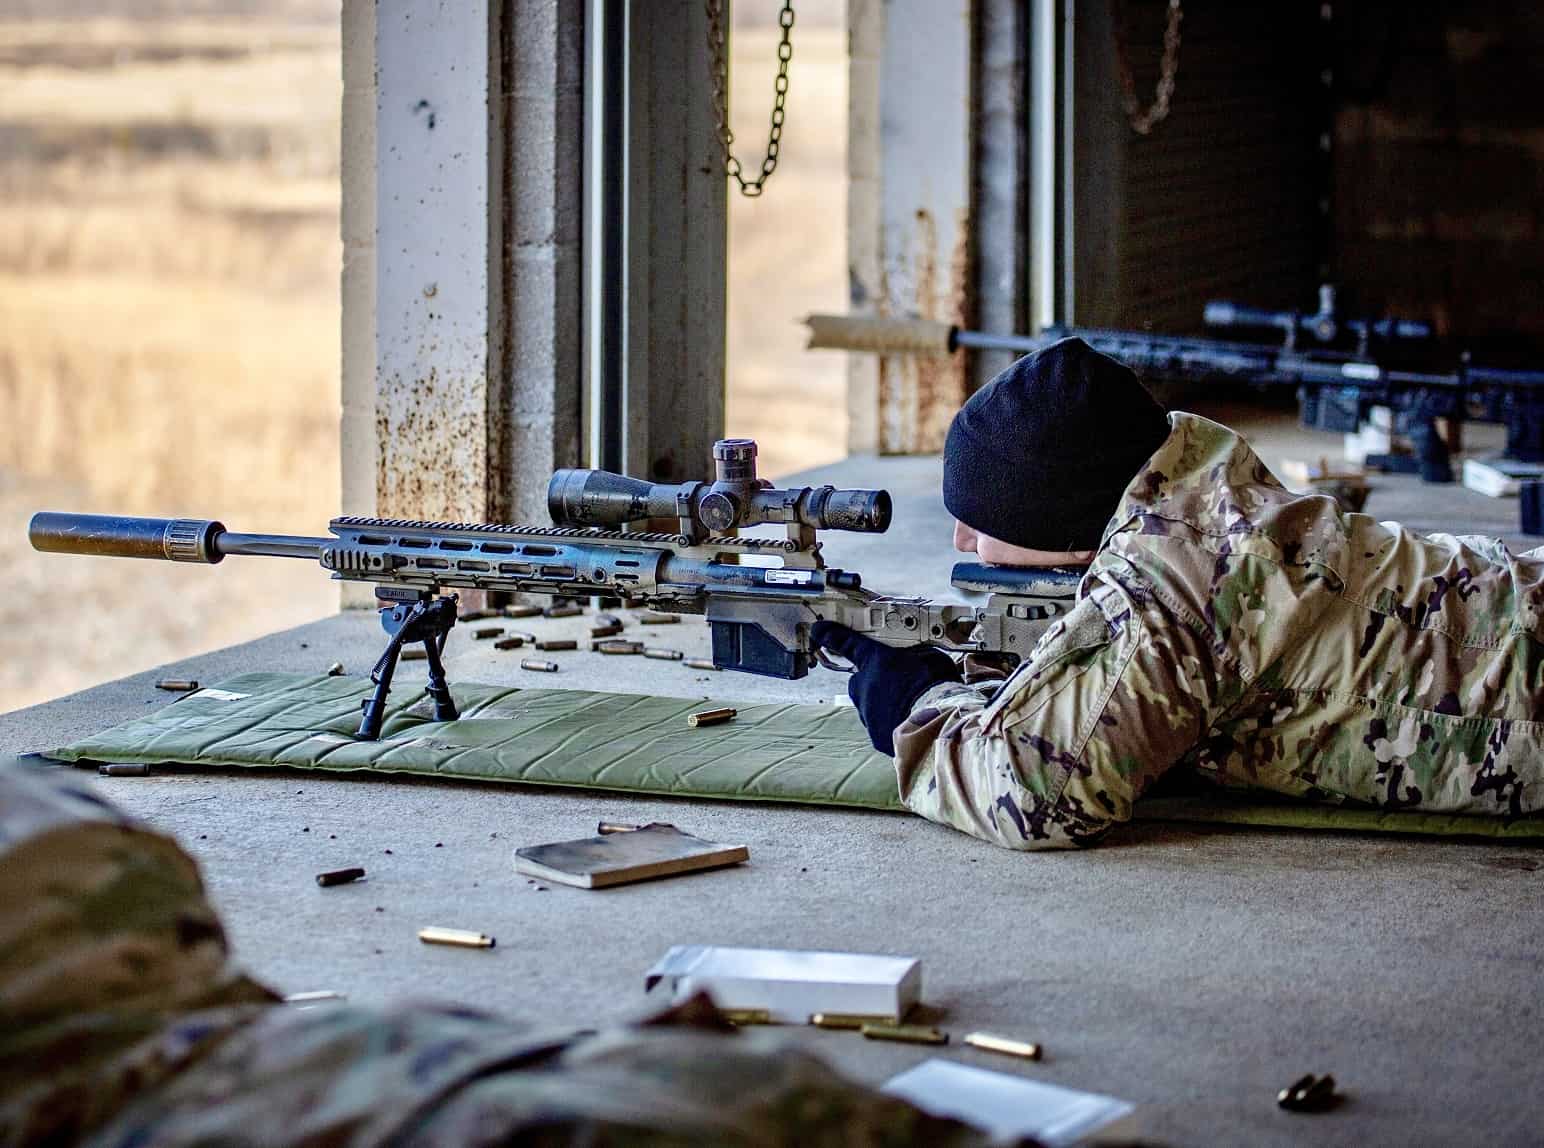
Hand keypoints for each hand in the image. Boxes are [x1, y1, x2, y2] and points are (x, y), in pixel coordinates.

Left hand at [811, 621, 961, 754]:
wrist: (938, 724)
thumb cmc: (936, 685)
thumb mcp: (930, 656)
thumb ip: (914, 655)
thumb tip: (914, 658)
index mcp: (877, 660)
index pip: (848, 643)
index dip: (832, 636)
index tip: (819, 630)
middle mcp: (865, 686)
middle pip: (861, 683)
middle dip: (874, 683)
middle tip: (898, 685)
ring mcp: (868, 714)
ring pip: (871, 707)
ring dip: (885, 706)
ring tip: (912, 707)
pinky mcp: (877, 737)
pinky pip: (883, 728)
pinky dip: (894, 726)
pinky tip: (913, 724)